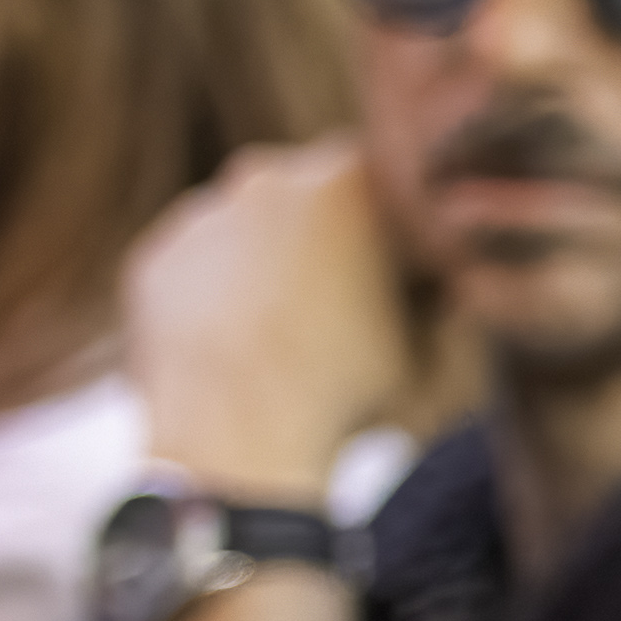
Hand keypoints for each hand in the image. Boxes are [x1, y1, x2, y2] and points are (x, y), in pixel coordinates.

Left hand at [114, 141, 434, 497]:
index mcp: (353, 175)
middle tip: (356, 310)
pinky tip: (244, 349)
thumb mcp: (447, 351)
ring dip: (279, 267)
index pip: (399, 184)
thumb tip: (468, 277)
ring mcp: (201, 214)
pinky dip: (224, 297)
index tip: (422, 283)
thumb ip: (460, 299)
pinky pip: (204, 268)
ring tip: (296, 337)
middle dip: (340, 240)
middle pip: (321, 200)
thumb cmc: (351, 395)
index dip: (415, 234)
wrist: (233, 446)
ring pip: (257, 230)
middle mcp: (270, 174)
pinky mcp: (152, 259)